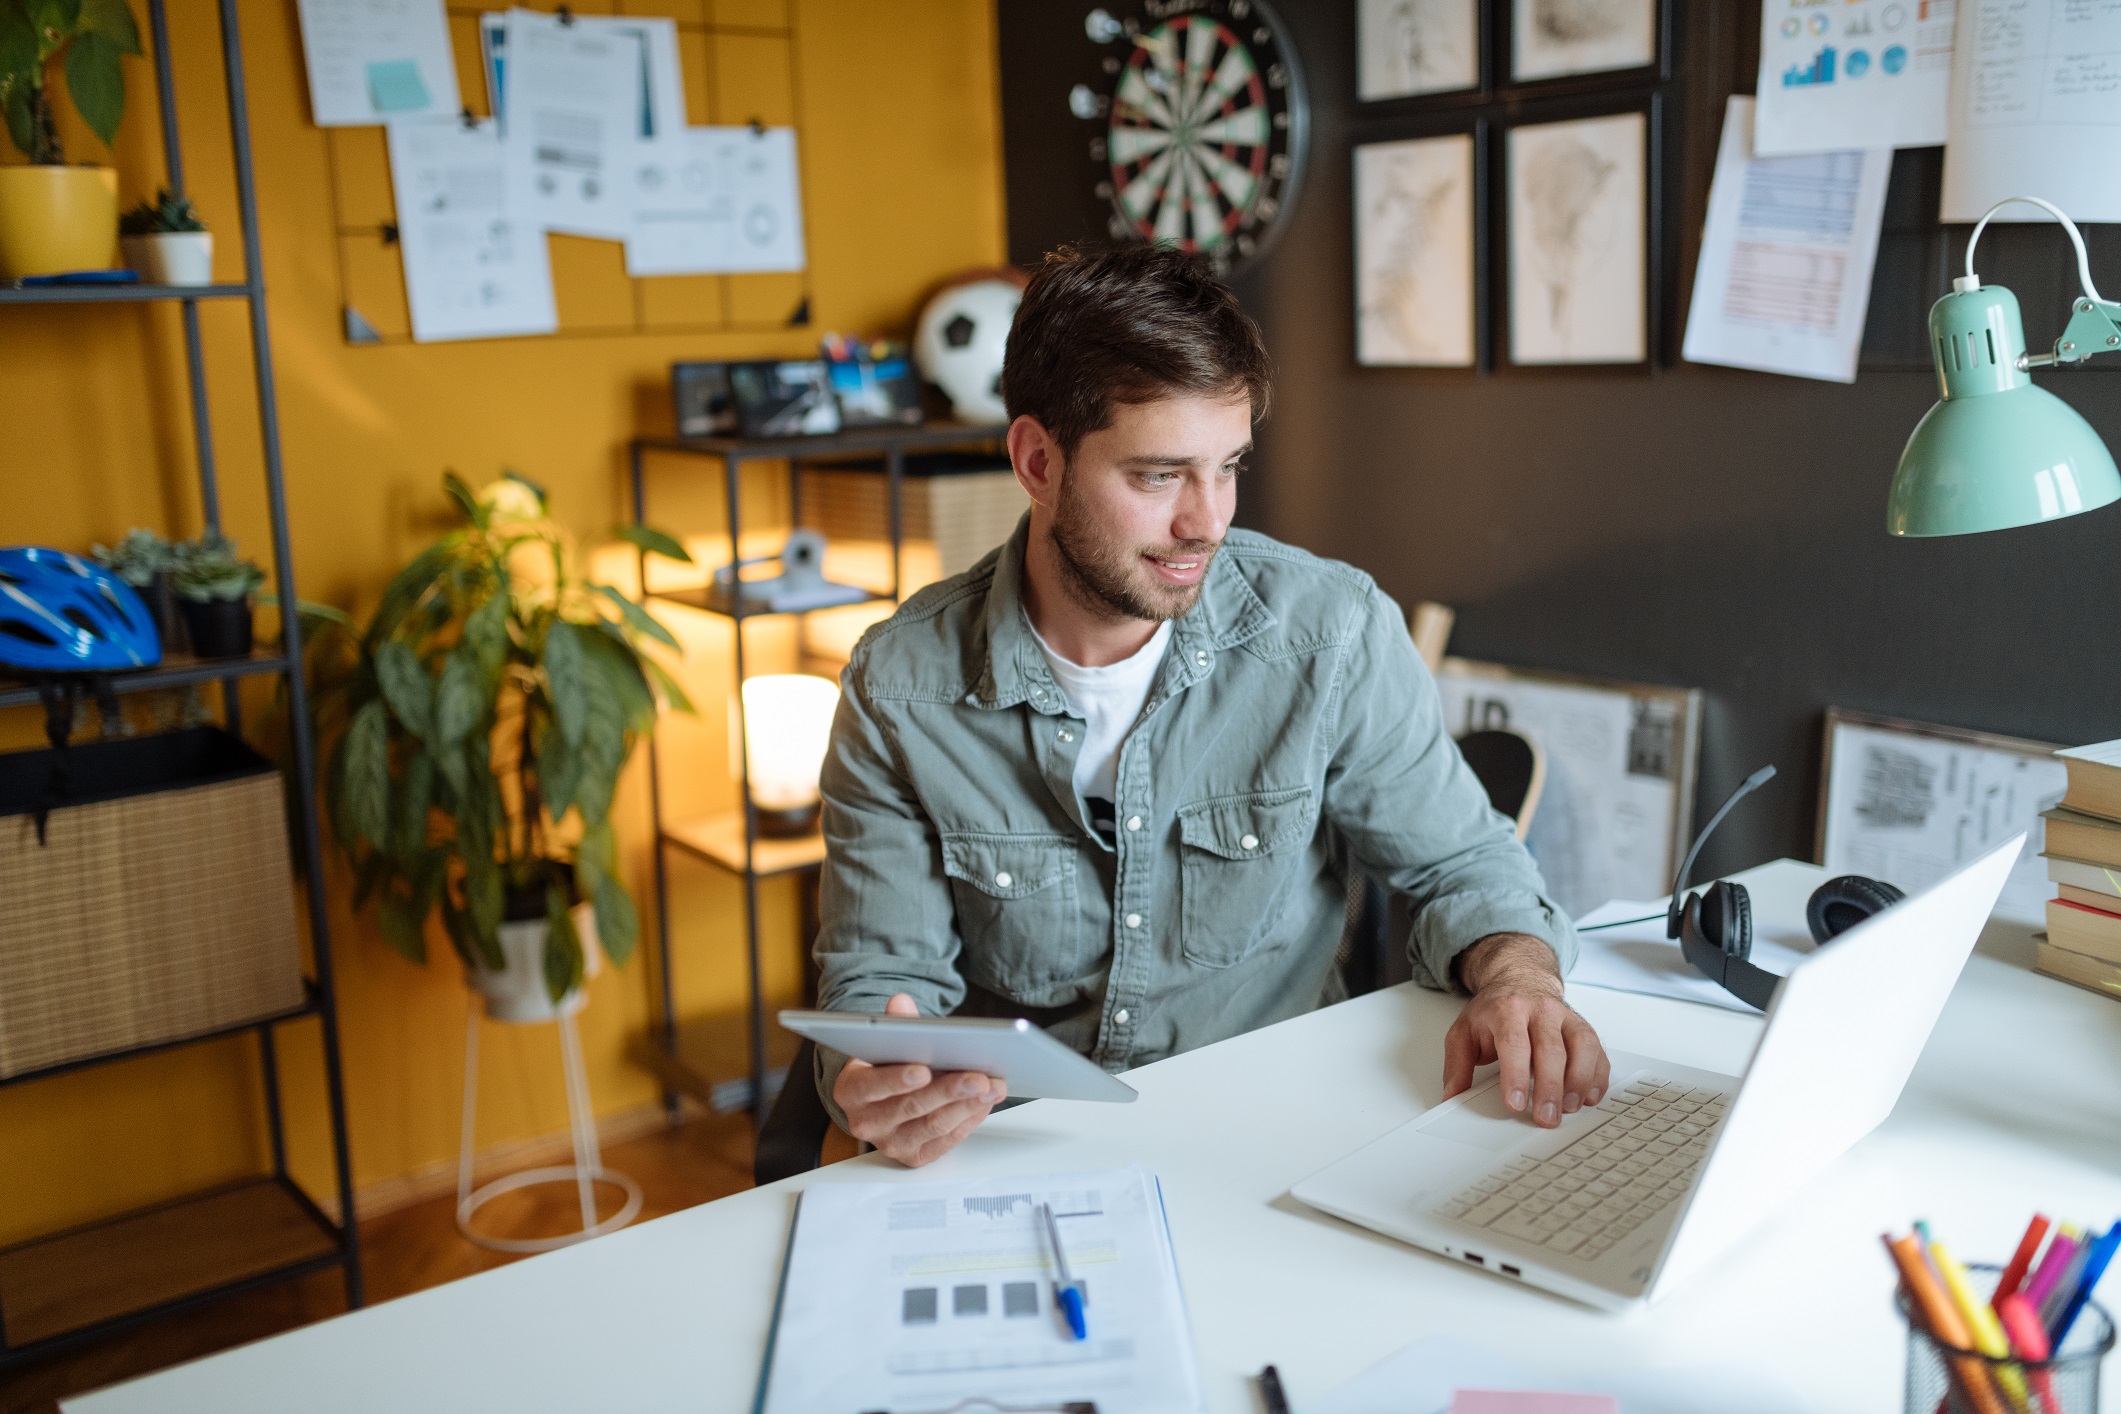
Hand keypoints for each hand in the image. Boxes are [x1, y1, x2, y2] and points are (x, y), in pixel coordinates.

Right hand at [832, 993, 1006, 1166]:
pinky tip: (985, 1102)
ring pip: (933, 1126)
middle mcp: (867, 1123)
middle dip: (948, 1091)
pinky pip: (947, 1140)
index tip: (923, 1070)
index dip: (897, 1079)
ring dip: (967, 1105)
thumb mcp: (883, 1043)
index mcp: (851, 1091)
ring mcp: (892, 1143)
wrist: (882, 1100)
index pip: (873, 1086)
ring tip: (991, 1087)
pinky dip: (969, 1119)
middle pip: (911, 1107)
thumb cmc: (884, 1067)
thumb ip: (895, 1024)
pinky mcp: (915, 1156)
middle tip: (977, 1077)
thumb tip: (901, 1002)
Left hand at [1441, 932, 1609, 1128]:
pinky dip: (1598, 1075)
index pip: (1514, 1043)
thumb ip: (1456, 1064)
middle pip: (1551, 1049)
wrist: (1520, 978)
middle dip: (1550, 1087)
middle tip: (1546, 1117)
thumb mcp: (1464, 1031)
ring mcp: (1566, 1017)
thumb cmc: (1494, 1011)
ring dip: (1579, 1081)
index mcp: (1507, 1011)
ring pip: (1582, 1047)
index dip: (1516, 1075)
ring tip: (1569, 1108)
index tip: (1516, 1103)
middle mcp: (1541, 1011)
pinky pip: (1598, 1050)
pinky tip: (1590, 1096)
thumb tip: (1451, 1097)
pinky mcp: (1584, 1027)